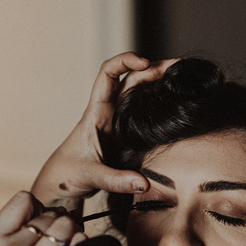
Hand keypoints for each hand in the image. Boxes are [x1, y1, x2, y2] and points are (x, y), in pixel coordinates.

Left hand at [31, 52, 175, 207]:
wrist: (63, 184)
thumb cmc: (69, 174)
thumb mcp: (90, 176)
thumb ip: (116, 180)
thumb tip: (143, 184)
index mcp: (97, 111)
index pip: (108, 74)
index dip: (125, 61)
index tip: (144, 62)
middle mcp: (110, 111)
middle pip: (133, 78)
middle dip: (155, 68)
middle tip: (179, 66)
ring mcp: (120, 121)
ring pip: (141, 92)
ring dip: (160, 82)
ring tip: (182, 78)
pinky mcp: (128, 133)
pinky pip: (146, 110)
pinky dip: (160, 102)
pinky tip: (176, 102)